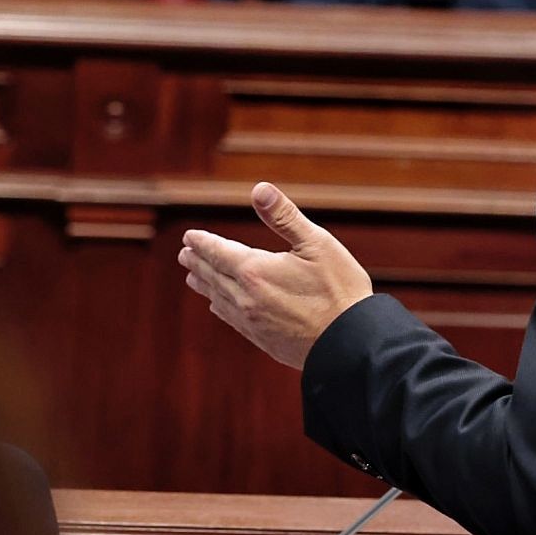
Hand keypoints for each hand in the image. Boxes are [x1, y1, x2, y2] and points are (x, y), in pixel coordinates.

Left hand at [178, 182, 373, 369]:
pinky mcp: (263, 340)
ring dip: (205, 284)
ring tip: (194, 277)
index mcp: (255, 271)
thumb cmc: (339, 290)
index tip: (189, 237)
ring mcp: (253, 322)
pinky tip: (218, 306)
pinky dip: (220, 307)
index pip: (218, 252)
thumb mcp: (317, 244)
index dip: (202, 243)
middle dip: (198, 262)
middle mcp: (246, 298)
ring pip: (219, 298)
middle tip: (185, 253)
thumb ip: (284, 216)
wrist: (350, 345)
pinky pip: (232, 319)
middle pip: (214, 276)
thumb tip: (259, 189)